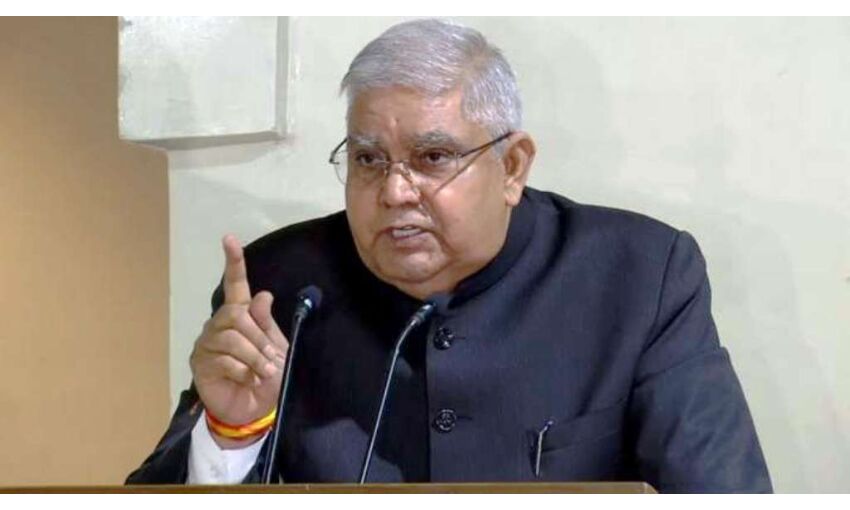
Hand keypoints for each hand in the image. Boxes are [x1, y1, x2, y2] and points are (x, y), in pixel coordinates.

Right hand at [190, 234, 287, 446]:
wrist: (253, 407)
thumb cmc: (265, 374)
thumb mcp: (275, 346)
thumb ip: (266, 322)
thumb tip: (263, 294)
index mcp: (240, 315)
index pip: (236, 284)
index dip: (234, 262)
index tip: (229, 238)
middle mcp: (220, 324)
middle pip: (236, 315)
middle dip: (259, 338)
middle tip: (270, 359)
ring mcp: (207, 342)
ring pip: (231, 338)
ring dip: (253, 356)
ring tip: (262, 371)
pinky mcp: (200, 363)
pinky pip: (224, 360)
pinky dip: (243, 371)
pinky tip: (245, 379)